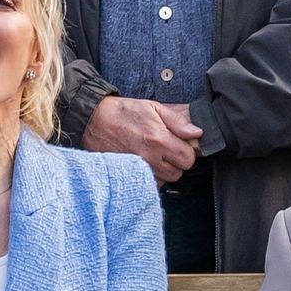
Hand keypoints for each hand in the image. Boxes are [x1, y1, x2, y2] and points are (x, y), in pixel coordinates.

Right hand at [85, 95, 202, 182]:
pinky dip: (151, 175)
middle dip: (177, 162)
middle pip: (178, 172)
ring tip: (154, 154)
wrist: (93, 120)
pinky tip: (145, 161)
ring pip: (165, 180)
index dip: (187, 151)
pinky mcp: (128, 174)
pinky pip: (149, 182)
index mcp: (158, 139)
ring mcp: (137, 169)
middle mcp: (149, 157)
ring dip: (164, 170)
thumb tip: (196, 132)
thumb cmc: (123, 112)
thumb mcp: (153, 107)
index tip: (181, 144)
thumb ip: (177, 121)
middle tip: (167, 149)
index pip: (188, 158)